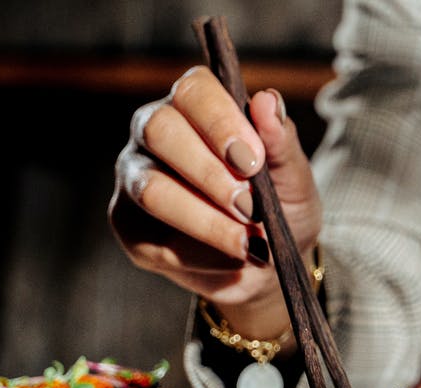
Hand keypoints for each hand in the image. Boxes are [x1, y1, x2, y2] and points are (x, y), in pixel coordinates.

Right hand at [109, 66, 321, 337]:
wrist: (267, 262)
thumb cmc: (279, 206)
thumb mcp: (293, 176)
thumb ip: (281, 141)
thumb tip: (268, 100)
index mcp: (196, 104)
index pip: (193, 91)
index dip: (220, 122)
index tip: (252, 161)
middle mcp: (155, 131)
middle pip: (159, 131)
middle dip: (210, 173)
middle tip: (251, 207)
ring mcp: (135, 176)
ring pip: (152, 190)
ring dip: (206, 221)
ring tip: (249, 242)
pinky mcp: (127, 225)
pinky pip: (153, 241)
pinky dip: (201, 256)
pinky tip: (232, 260)